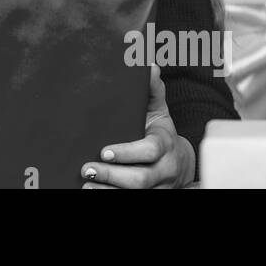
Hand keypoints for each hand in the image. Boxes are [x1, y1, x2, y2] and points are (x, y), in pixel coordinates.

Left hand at [80, 64, 195, 188]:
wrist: (180, 165)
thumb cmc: (160, 133)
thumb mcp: (159, 111)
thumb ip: (152, 90)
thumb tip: (150, 65)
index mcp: (164, 145)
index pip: (150, 151)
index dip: (128, 153)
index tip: (105, 151)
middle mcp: (162, 170)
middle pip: (140, 178)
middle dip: (113, 175)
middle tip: (87, 168)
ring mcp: (156, 187)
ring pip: (135, 193)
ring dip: (108, 191)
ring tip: (85, 185)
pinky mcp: (148, 196)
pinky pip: (129, 200)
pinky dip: (111, 197)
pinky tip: (92, 193)